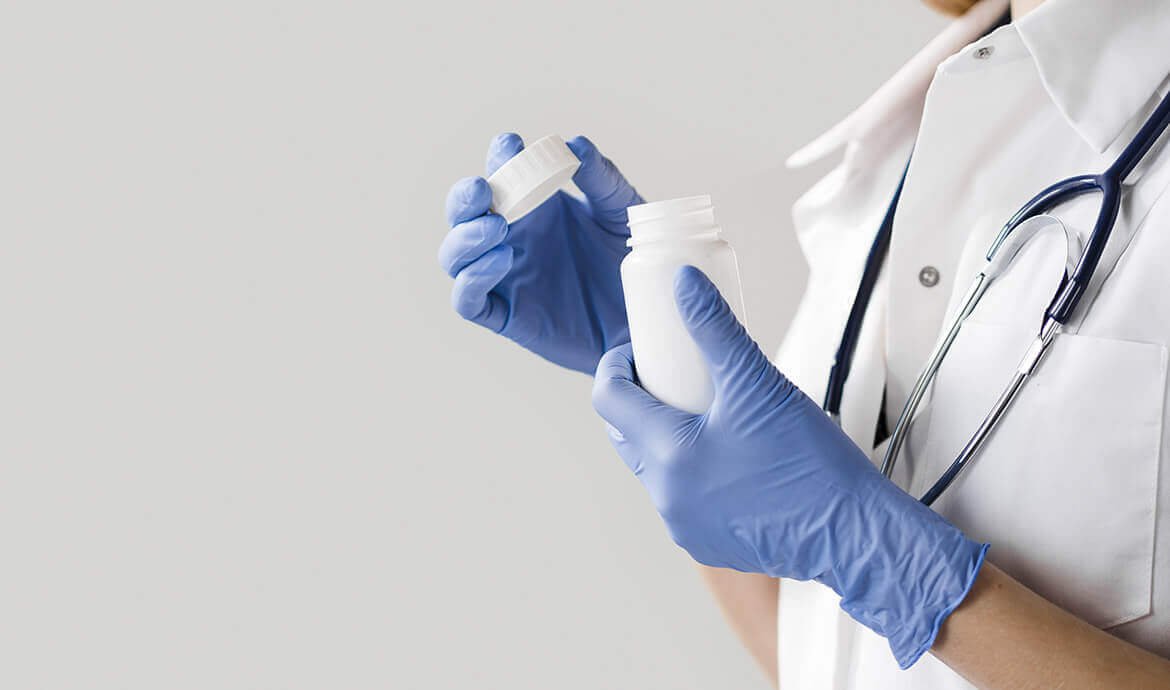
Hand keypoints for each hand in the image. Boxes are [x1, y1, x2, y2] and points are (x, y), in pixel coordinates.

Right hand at [440, 133, 642, 373]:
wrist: (646, 316)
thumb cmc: (631, 263)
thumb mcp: (622, 212)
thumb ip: (601, 179)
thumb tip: (575, 145)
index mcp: (534, 207)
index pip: (501, 175)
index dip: (498, 158)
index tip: (510, 145)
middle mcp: (511, 239)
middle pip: (463, 214)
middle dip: (463, 198)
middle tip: (484, 188)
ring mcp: (504, 278)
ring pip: (454, 256)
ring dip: (464, 237)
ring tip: (497, 227)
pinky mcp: (507, 316)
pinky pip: (468, 300)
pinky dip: (472, 279)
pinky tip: (502, 259)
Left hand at [591, 266, 988, 668]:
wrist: (852, 531)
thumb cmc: (809, 461)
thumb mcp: (757, 382)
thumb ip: (715, 328)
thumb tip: (684, 284)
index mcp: (667, 455)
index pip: (609, 399)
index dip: (617, 365)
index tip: (640, 348)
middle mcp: (666, 497)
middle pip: (627, 435)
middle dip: (641, 399)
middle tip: (674, 373)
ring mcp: (686, 526)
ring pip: (656, 468)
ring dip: (666, 437)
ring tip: (705, 410)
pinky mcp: (708, 543)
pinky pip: (683, 498)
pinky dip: (691, 472)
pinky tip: (724, 453)